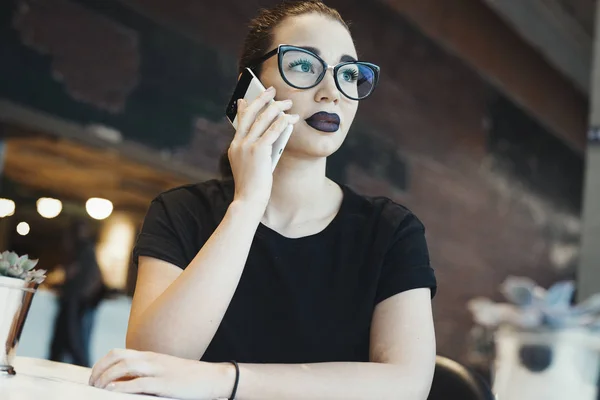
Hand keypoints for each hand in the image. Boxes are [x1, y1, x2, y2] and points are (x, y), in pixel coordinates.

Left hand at [88, 349, 234, 399]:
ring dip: (107, 378)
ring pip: (125, 368)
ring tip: (99, 389)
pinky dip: (122, 387)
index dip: (101, 364)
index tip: (94, 377)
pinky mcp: (165, 384)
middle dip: (99, 370)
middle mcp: (152, 360)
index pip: (118, 353)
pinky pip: (139, 383)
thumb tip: (122, 383)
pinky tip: (113, 392)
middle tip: (92, 384)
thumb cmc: (188, 377)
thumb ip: (145, 373)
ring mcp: (158, 371)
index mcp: (150, 356)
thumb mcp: (164, 371)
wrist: (212, 378)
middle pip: (118, 358)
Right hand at [229, 87, 299, 208]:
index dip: (243, 109)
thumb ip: (257, 150)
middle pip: (250, 114)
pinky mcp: (259, 150)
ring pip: (263, 119)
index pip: (239, 122)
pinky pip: (273, 130)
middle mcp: (238, 143)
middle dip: (261, 99)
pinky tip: (291, 118)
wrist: (249, 200)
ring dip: (277, 108)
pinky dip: (283, 122)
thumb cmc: (253, 187)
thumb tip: (273, 134)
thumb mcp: (251, 165)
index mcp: (234, 147)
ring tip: (288, 103)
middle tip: (270, 90)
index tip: (244, 99)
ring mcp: (247, 146)